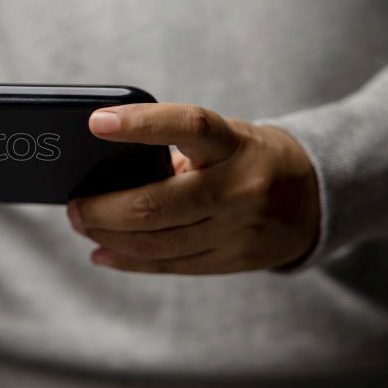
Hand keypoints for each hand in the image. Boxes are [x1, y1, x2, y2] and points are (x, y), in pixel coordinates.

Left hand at [67, 104, 319, 273]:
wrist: (313, 196)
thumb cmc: (245, 157)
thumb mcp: (223, 139)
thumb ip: (173, 148)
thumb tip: (102, 171)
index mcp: (234, 144)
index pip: (188, 125)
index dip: (142, 124)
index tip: (97, 122)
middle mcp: (240, 187)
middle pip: (156, 204)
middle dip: (102, 208)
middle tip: (73, 205)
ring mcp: (240, 229)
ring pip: (158, 242)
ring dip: (109, 236)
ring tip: (83, 224)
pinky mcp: (235, 259)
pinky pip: (170, 265)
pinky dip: (129, 260)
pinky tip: (103, 252)